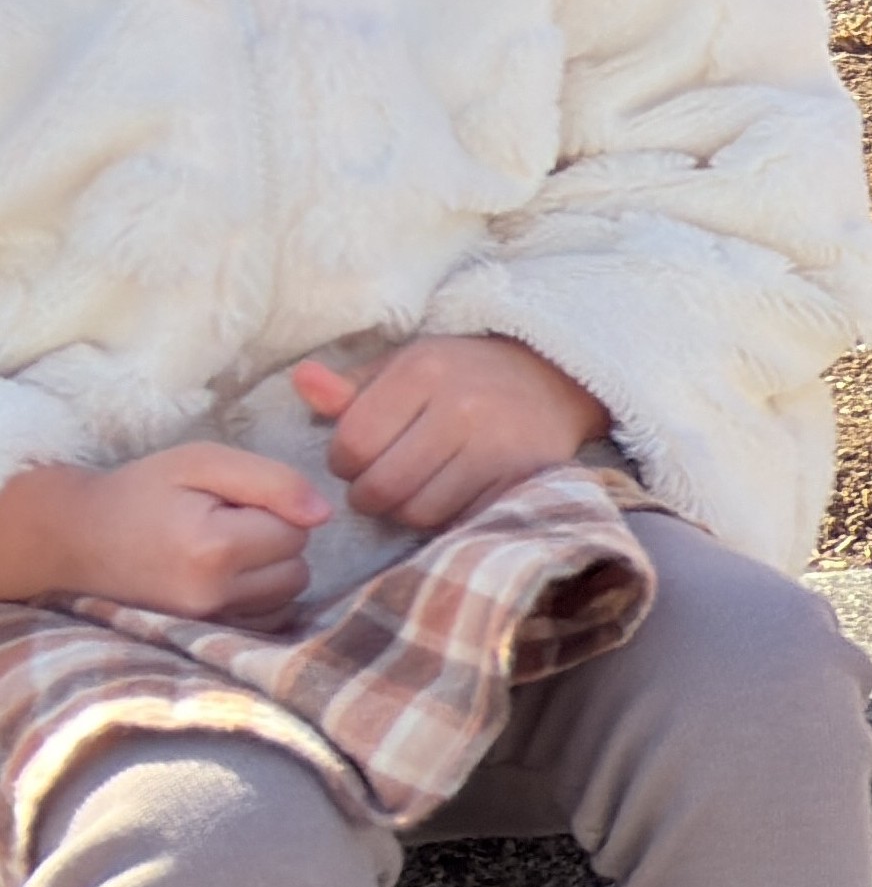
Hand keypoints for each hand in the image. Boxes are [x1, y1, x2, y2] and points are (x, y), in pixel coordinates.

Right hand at [0, 443, 330, 621]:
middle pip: (298, 567)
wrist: (74, 540)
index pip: (296, 530)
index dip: (273, 509)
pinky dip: (258, 598)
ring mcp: (208, 625)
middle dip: (274, 542)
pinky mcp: (204, 640)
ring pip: (287, 596)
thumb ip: (272, 480)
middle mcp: (213, 596)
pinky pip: (267, 620)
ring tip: (219, 551)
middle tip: (224, 526)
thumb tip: (324, 514)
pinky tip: (222, 578)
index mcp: (214, 548)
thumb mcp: (201, 463)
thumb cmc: (141, 493)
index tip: (229, 504)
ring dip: (269, 572)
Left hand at [289, 339, 605, 534]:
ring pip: (419, 511)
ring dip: (406, 510)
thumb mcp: (407, 366)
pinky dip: (447, 517)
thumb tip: (302, 381)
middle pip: (381, 486)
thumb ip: (351, 387)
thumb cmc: (464, 375)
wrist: (555, 378)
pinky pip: (461, 520)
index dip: (344, 462)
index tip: (359, 457)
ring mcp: (496, 446)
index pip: (352, 443)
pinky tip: (449, 495)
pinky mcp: (522, 478)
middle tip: (382, 482)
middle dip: (370, 494)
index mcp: (423, 372)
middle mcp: (461, 407)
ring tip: (415, 490)